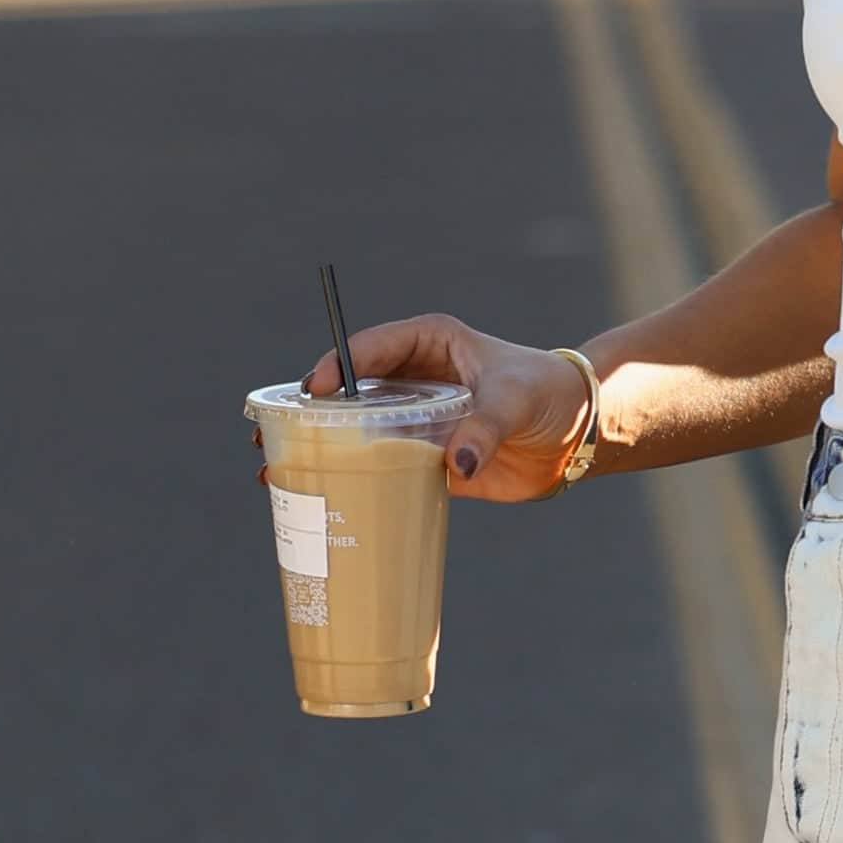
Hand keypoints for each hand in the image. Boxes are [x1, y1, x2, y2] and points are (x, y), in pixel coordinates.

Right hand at [298, 310, 596, 499]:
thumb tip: (456, 463)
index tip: (313, 390)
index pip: (370, 349)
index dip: (336, 367)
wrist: (576, 435)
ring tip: (273, 471)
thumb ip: (485, 428)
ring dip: (315, 448)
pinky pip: (377, 466)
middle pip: (347, 392)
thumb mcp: (515, 400)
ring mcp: (413, 419)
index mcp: (428, 343)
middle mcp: (412, 378)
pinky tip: (315, 499)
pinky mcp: (422, 457)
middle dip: (305, 412)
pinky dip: (347, 480)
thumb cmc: (549, 395)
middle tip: (266, 433)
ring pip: (353, 430)